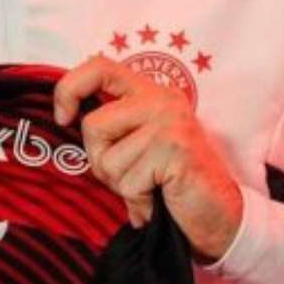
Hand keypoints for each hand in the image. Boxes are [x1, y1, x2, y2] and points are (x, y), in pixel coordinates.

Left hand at [54, 56, 242, 260]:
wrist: (221, 216)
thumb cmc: (170, 184)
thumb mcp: (137, 145)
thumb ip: (112, 127)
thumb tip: (62, 117)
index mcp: (149, 92)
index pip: (99, 66)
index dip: (69, 88)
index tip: (62, 118)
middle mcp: (161, 99)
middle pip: (93, 125)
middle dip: (101, 161)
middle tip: (131, 178)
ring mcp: (170, 122)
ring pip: (109, 159)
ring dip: (122, 186)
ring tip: (150, 189)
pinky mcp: (176, 149)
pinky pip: (129, 182)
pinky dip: (139, 201)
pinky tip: (159, 201)